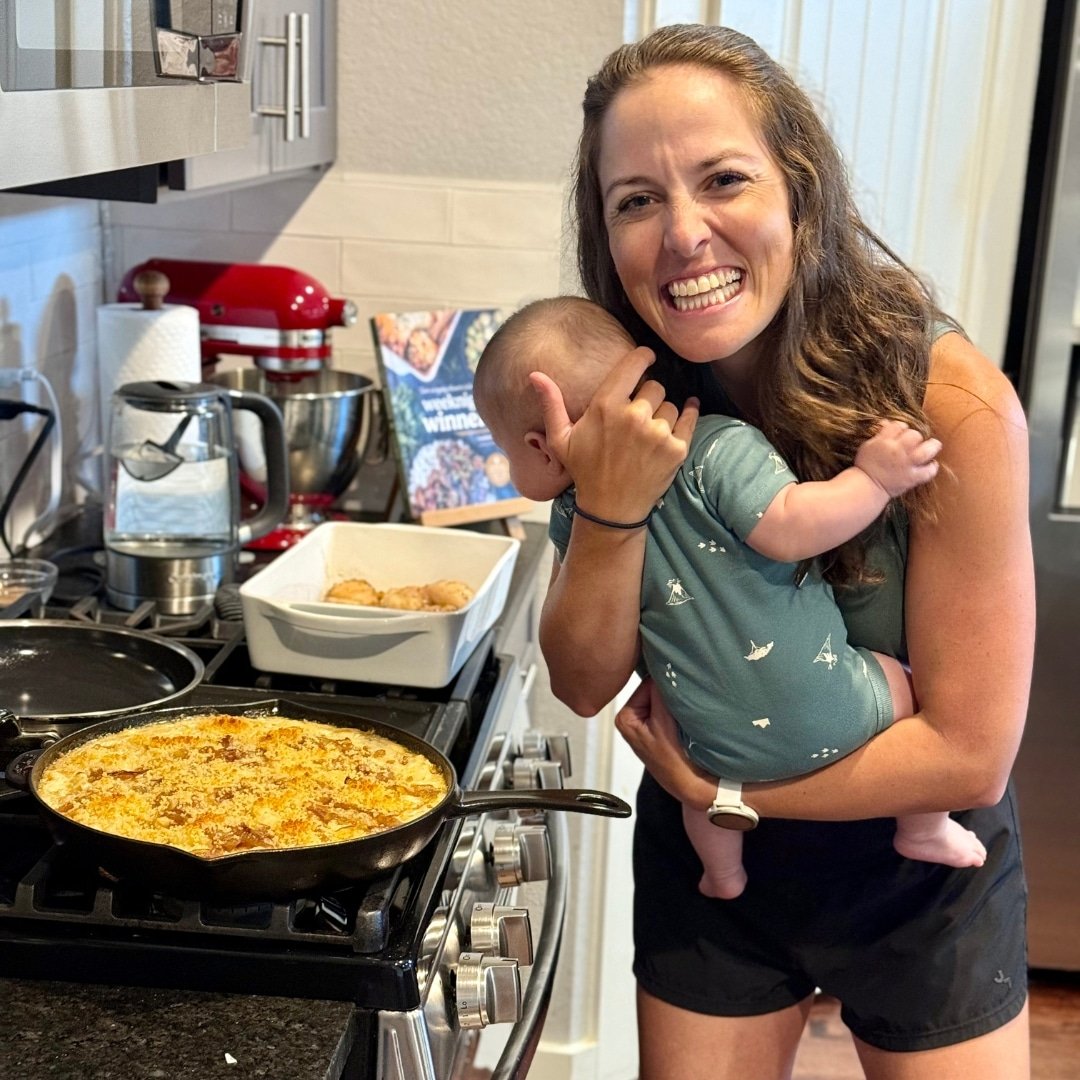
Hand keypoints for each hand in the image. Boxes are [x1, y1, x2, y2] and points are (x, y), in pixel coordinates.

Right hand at [530, 346, 698, 522]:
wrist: (611, 509)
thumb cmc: (585, 470)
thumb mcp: (561, 439)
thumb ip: (551, 404)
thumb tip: (535, 374)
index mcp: (606, 406)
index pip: (634, 364)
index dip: (643, 357)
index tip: (647, 357)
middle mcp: (634, 416)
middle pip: (655, 386)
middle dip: (648, 397)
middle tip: (638, 415)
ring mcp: (657, 433)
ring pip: (671, 405)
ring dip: (663, 413)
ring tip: (649, 432)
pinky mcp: (676, 448)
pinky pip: (689, 418)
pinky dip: (688, 414)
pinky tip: (686, 410)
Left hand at [614, 678, 716, 809]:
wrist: (694, 786)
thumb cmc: (675, 762)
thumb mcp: (664, 723)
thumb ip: (660, 694)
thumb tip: (661, 667)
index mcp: (625, 717)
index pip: (646, 684)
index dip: (664, 687)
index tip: (678, 693)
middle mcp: (632, 719)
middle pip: (655, 692)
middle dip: (670, 696)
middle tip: (685, 705)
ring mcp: (647, 725)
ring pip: (664, 700)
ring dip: (677, 703)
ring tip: (686, 714)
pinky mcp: (661, 730)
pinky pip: (670, 711)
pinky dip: (680, 711)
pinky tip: (687, 720)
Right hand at [854, 419, 941, 496]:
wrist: (866, 486)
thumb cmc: (865, 466)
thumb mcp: (868, 446)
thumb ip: (880, 434)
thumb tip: (887, 422)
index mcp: (884, 441)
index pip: (898, 426)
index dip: (901, 428)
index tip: (901, 433)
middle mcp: (897, 451)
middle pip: (914, 435)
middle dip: (915, 436)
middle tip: (914, 441)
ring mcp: (906, 465)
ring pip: (926, 451)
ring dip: (932, 446)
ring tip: (934, 445)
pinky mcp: (912, 478)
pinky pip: (928, 472)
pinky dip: (932, 467)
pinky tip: (932, 464)